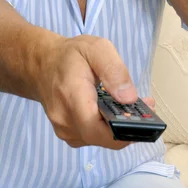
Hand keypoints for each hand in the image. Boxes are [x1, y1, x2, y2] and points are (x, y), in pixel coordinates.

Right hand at [36, 34, 154, 148]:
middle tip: (146, 106)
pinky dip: (108, 127)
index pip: (96, 129)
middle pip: (102, 137)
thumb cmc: (69, 56)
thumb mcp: (95, 48)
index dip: (122, 131)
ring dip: (119, 127)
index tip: (142, 118)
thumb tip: (129, 98)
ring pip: (99, 139)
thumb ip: (114, 70)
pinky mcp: (69, 133)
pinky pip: (93, 137)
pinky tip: (116, 111)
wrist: (41, 64)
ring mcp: (64, 130)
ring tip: (133, 106)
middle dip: (127, 126)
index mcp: (71, 96)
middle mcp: (64, 119)